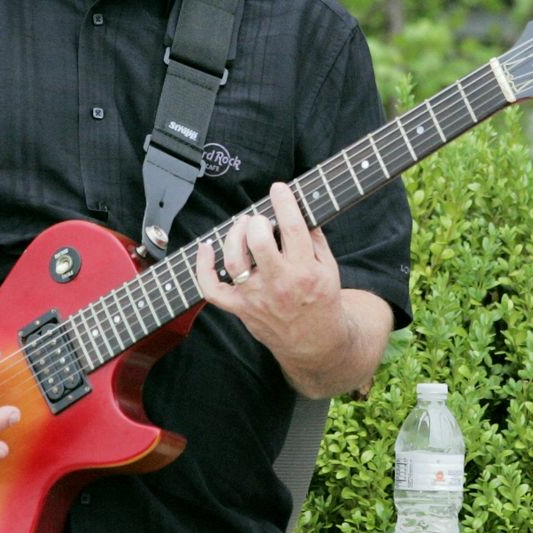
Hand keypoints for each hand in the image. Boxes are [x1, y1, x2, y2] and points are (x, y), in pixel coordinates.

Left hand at [196, 182, 347, 389]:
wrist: (315, 343)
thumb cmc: (322, 300)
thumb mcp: (329, 268)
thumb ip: (315, 239)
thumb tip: (298, 209)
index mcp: (305, 271)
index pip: (292, 228)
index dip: (283, 202)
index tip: (278, 189)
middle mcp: (279, 284)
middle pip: (258, 242)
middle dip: (256, 221)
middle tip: (260, 220)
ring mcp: (256, 297)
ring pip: (233, 260)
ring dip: (234, 235)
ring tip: (242, 226)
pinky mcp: (240, 307)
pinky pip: (212, 289)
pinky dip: (203, 267)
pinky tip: (205, 248)